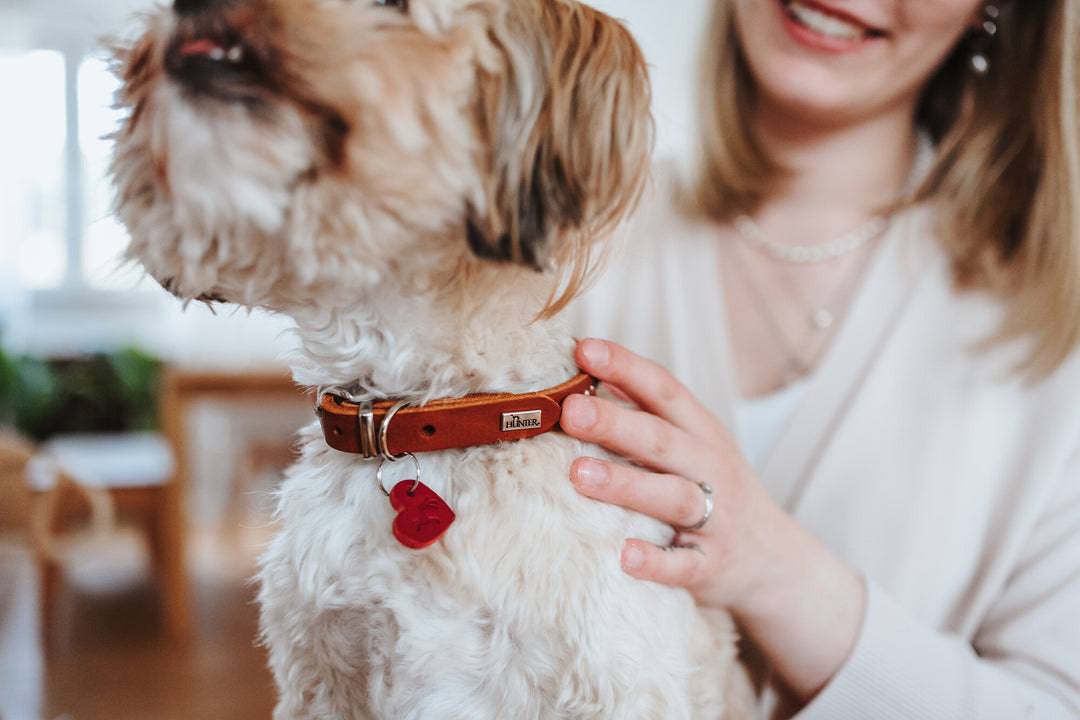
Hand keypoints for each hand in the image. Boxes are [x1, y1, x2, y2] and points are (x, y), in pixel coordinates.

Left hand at [560, 338, 866, 700]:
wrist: (775, 559)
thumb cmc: (716, 489)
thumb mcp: (693, 443)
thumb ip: (646, 411)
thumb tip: (588, 370)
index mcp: (702, 433)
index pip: (665, 391)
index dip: (627, 368)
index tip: (584, 350)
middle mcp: (711, 469)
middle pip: (662, 440)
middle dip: (616, 423)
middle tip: (571, 411)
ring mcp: (715, 519)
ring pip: (671, 497)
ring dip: (626, 485)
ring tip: (579, 474)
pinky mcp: (710, 566)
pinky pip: (683, 565)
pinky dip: (655, 561)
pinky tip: (624, 556)